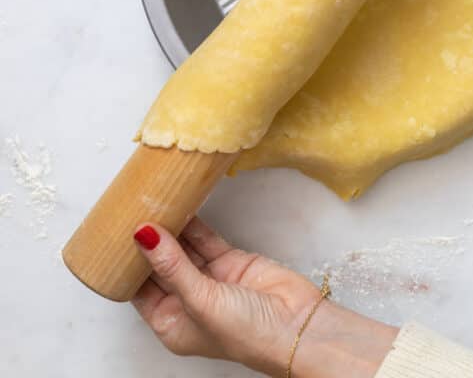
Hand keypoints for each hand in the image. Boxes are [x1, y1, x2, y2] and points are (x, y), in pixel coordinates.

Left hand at [132, 217, 396, 376]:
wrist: (297, 326)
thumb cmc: (248, 334)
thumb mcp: (199, 300)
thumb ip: (171, 265)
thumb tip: (142, 235)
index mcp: (172, 323)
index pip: (138, 290)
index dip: (126, 264)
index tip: (112, 236)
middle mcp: (188, 302)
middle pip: (159, 265)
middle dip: (146, 241)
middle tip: (130, 210)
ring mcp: (210, 280)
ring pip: (182, 248)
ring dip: (170, 228)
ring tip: (153, 201)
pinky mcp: (230, 261)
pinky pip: (205, 238)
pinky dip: (194, 223)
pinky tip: (182, 205)